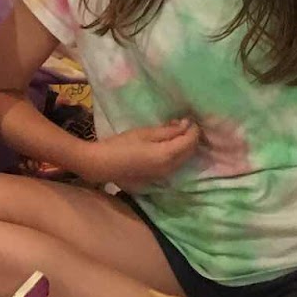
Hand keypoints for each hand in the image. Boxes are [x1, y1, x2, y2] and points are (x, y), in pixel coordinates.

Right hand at [83, 120, 199, 189]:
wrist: (103, 164)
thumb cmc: (121, 145)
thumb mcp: (144, 133)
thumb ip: (167, 130)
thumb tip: (186, 125)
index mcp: (167, 154)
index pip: (190, 141)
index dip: (193, 129)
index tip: (189, 118)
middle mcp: (171, 167)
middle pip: (190, 152)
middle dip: (192, 137)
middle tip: (184, 124)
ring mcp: (166, 174)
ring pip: (184, 159)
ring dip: (185, 146)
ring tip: (176, 133)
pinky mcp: (159, 177)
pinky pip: (176, 164)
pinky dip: (178, 154)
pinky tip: (169, 146)